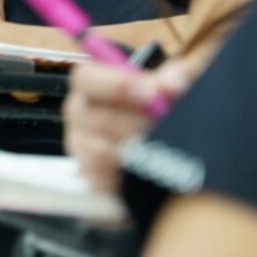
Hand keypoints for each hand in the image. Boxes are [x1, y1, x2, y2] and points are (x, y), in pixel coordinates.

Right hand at [65, 59, 195, 192]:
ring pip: (100, 152)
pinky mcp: (88, 173)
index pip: (86, 78)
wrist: (160, 140)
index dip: (116, 85)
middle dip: (138, 125)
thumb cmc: (162, 105)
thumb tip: (172, 84)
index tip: (150, 94)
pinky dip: (127, 176)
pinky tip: (146, 167)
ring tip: (160, 149)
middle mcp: (79, 112)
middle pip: (97, 119)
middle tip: (166, 127)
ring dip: (135, 152)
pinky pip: (101, 179)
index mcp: (92, 83)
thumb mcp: (175, 82)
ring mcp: (79, 144)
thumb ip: (177, 77)